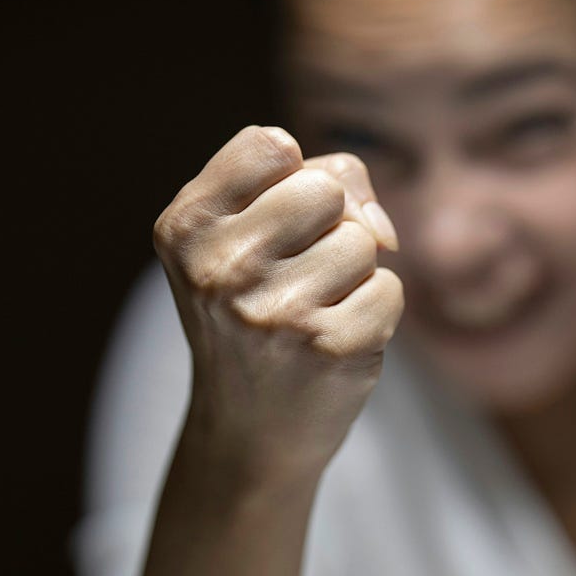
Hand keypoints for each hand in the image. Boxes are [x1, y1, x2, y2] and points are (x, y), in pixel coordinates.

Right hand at [153, 126, 402, 482]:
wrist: (250, 431)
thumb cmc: (258, 313)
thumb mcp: (250, 235)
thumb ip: (320, 184)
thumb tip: (382, 232)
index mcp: (186, 227)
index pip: (270, 143)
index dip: (291, 178)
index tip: (272, 226)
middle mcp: (220, 267)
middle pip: (325, 188)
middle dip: (330, 226)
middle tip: (297, 277)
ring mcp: (274, 311)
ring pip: (364, 240)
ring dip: (353, 274)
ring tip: (313, 312)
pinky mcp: (330, 348)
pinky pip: (389, 288)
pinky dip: (375, 312)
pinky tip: (336, 341)